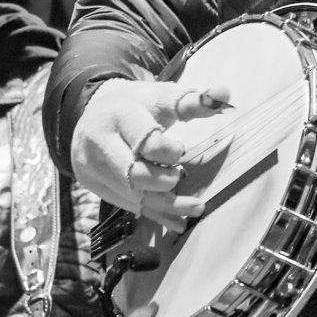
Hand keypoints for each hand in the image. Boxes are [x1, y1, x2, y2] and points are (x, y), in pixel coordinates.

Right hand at [71, 78, 231, 232]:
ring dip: (166, 205)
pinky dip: (154, 214)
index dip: (167, 151)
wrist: (95, 112)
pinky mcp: (92, 184)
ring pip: (130, 194)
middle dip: (163, 182)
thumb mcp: (161, 96)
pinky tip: (177, 222)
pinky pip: (125, 205)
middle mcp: (99, 141)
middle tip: (182, 177)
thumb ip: (193, 100)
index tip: (180, 150)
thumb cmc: (136, 105)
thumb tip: (225, 94)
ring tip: (195, 208)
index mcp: (119, 114)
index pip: (144, 140)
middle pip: (132, 173)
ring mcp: (91, 165)